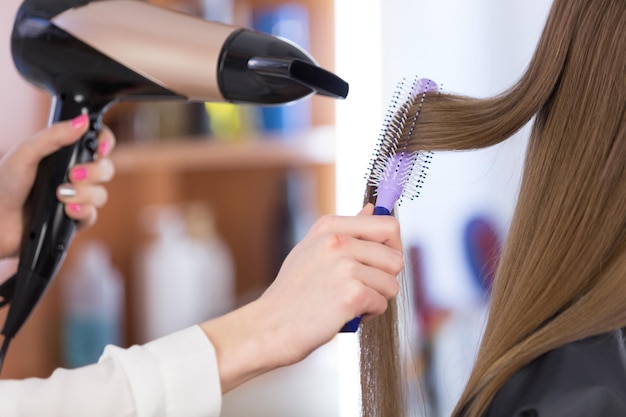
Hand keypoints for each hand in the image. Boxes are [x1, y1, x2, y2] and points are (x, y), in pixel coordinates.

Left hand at [0, 115, 115, 257]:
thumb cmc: (3, 184)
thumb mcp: (26, 153)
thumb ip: (54, 136)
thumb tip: (82, 121)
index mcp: (64, 154)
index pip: (97, 142)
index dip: (105, 143)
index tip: (99, 149)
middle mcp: (73, 175)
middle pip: (106, 169)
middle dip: (95, 172)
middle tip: (73, 175)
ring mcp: (76, 197)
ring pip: (101, 194)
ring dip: (85, 194)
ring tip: (61, 195)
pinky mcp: (74, 219)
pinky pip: (92, 215)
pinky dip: (83, 212)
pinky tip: (67, 210)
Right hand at [201, 204, 403, 392]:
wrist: (271, 325)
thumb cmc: (294, 291)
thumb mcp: (314, 249)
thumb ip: (347, 229)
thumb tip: (374, 209)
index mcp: (330, 227)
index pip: (388, 226)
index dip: (392, 247)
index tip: (379, 263)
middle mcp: (338, 242)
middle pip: (396, 258)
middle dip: (384, 278)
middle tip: (359, 288)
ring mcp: (345, 267)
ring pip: (391, 284)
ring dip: (376, 298)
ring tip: (348, 301)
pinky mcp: (352, 294)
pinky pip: (382, 304)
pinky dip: (368, 314)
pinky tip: (345, 313)